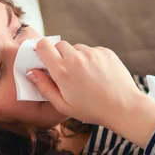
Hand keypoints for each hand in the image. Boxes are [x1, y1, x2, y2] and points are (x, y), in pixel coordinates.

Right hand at [27, 39, 154, 146]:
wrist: (123, 107)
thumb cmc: (92, 109)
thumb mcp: (63, 105)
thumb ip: (44, 87)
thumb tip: (31, 72)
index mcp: (62, 71)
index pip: (43, 45)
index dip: (42, 50)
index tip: (44, 58)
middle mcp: (76, 57)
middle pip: (59, 45)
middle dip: (60, 56)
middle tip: (67, 73)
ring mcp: (92, 53)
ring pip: (77, 48)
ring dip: (77, 58)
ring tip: (86, 76)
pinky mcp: (105, 52)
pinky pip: (92, 51)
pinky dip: (92, 59)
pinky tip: (98, 75)